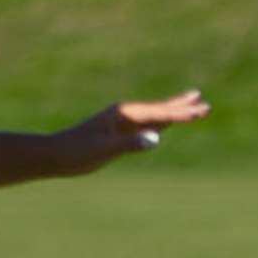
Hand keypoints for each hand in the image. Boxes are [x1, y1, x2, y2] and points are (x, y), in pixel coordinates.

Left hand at [56, 90, 209, 174]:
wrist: (54, 155)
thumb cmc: (76, 152)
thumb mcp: (103, 149)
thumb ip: (130, 143)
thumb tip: (156, 138)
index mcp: (123, 115)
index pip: (159, 114)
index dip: (181, 114)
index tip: (202, 111)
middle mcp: (126, 115)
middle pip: (160, 109)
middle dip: (182, 107)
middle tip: (203, 102)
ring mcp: (124, 123)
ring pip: (156, 116)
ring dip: (175, 111)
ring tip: (192, 103)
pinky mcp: (121, 133)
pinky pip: (148, 126)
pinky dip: (163, 121)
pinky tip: (168, 122)